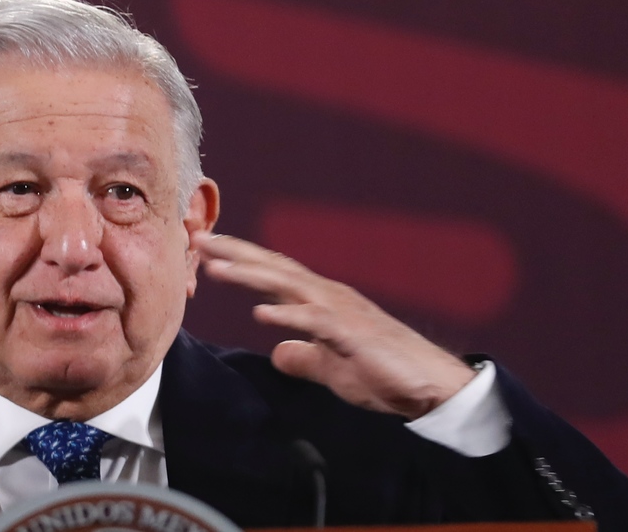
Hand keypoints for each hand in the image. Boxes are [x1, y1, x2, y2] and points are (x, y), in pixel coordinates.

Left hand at [196, 232, 473, 418]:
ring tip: (215, 268)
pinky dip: (287, 316)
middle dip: (235, 253)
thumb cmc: (382, 373)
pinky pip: (314, 322)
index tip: (205, 249)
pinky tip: (260, 314)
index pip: (273, 273)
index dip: (239, 259)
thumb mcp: (331, 367)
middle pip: (274, 267)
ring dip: (250, 275)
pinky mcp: (353, 334)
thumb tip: (278, 352)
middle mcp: (328, 296)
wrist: (429, 387)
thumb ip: (303, 357)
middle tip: (198, 239)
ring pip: (288, 285)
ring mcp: (340, 311)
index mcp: (320, 301)